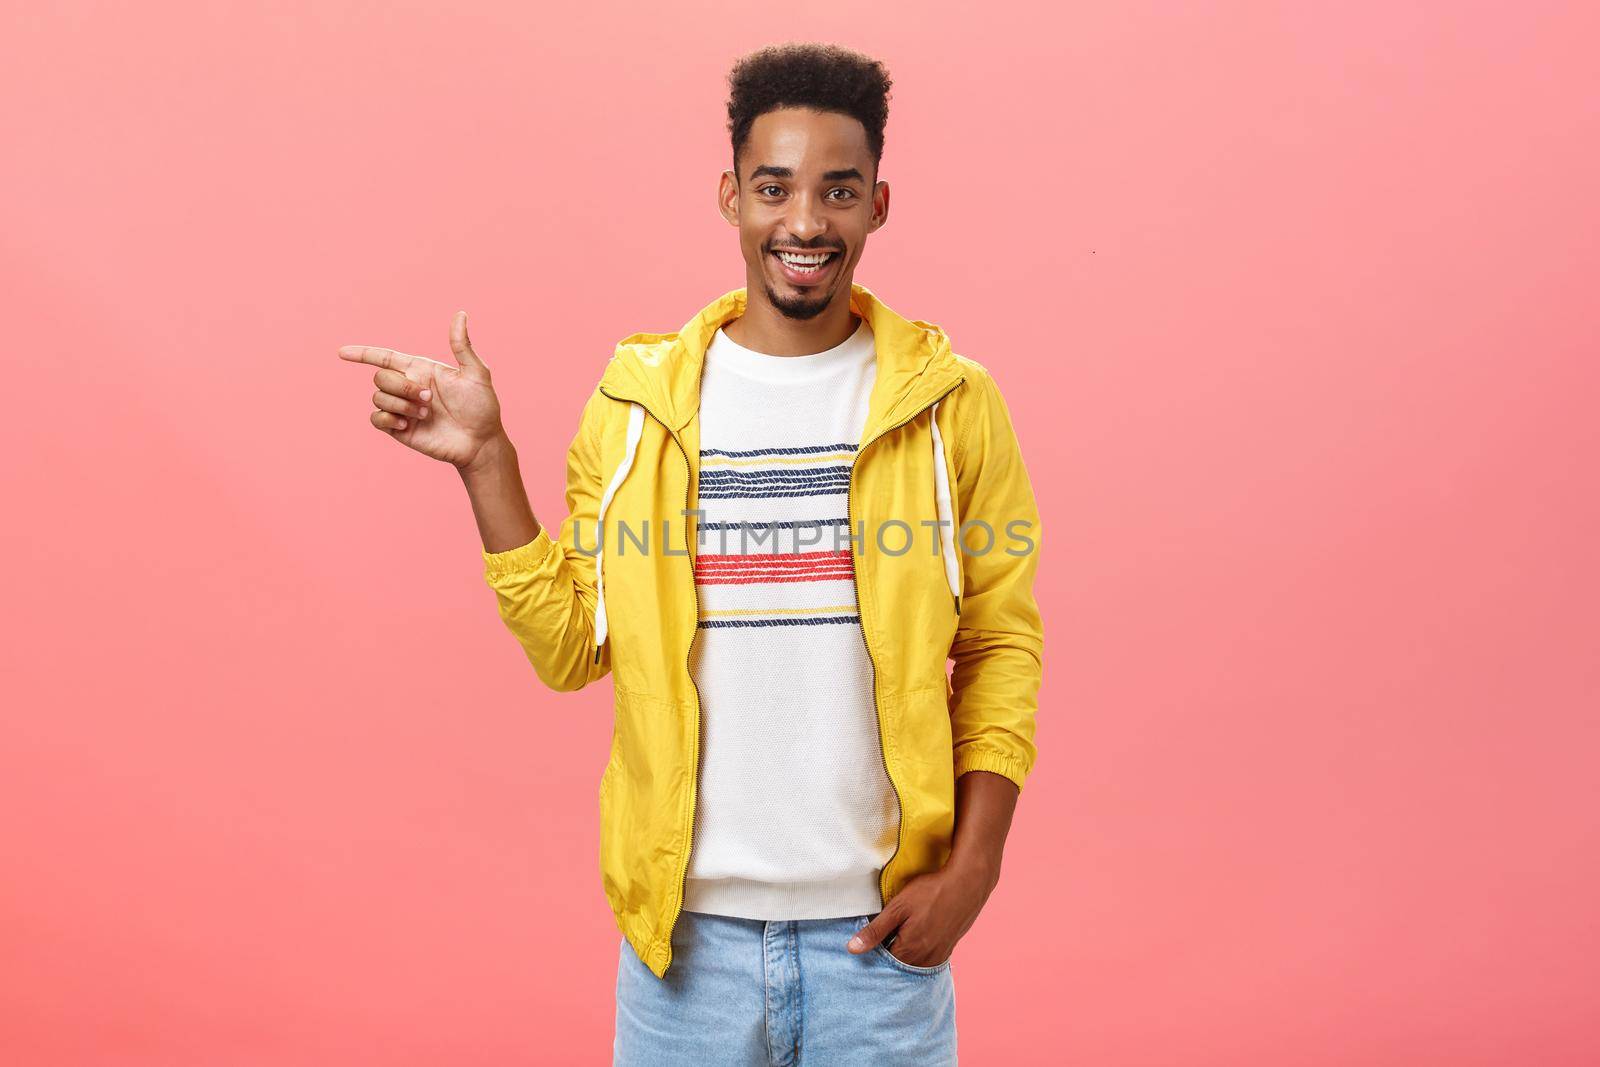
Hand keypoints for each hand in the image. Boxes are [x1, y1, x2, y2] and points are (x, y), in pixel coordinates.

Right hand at [337, 311, 504, 469]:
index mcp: (420, 370)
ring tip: (425, 415)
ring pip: (378, 397)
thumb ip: (462, 346)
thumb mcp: (476, 373)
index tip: (342, 352)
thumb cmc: (482, 407)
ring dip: (401, 405)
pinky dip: (389, 419)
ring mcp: (403, 409)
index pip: (384, 357)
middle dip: (402, 387)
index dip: (362, 353)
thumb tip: (460, 314)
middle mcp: (408, 387)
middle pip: (381, 377)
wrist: (481, 442)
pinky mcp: (400, 429)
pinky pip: (376, 419)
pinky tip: (408, 425)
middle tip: (429, 400)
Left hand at [845, 855, 997, 967]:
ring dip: (904, 955)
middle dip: (889, 956)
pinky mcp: (948, 949)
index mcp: (909, 951)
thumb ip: (875, 930)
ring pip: (914, 964)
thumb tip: (852, 949)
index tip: (869, 941)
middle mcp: (925, 960)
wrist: (968, 884)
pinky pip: (928, 960)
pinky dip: (918, 953)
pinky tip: (917, 936)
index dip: (874, 953)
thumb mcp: (898, 907)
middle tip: (885, 935)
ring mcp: (939, 956)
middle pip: (899, 967)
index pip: (883, 965)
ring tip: (900, 934)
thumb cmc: (932, 892)